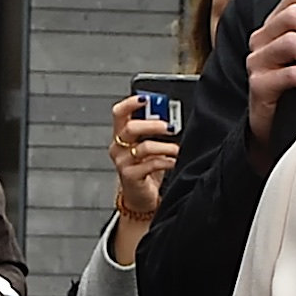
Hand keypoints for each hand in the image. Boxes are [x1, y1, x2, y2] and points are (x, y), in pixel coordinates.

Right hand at [106, 93, 177, 244]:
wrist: (141, 197)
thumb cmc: (146, 168)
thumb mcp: (149, 145)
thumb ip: (154, 130)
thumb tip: (170, 114)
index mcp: (120, 134)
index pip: (119, 113)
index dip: (130, 103)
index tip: (145, 98)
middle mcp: (118, 147)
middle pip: (130, 128)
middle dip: (152, 124)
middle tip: (169, 126)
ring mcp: (123, 162)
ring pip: (143, 147)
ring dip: (165, 146)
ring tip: (177, 149)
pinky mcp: (130, 176)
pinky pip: (150, 164)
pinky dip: (166, 161)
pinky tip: (174, 162)